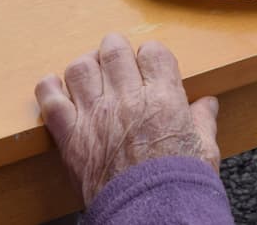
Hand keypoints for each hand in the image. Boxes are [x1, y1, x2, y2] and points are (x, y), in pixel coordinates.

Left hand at [35, 33, 220, 205]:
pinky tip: (55, 87)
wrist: (151, 214)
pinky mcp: (71, 136)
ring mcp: (95, 115)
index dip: (150, 53)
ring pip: (80, 68)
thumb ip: (203, 121)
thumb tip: (207, 104)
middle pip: (114, 50)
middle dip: (116, 48)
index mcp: (163, 97)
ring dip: (85, 64)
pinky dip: (49, 88)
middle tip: (117, 58)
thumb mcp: (204, 148)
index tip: (149, 63)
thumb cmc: (179, 183)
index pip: (152, 51)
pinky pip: (50, 100)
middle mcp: (127, 99)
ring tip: (90, 72)